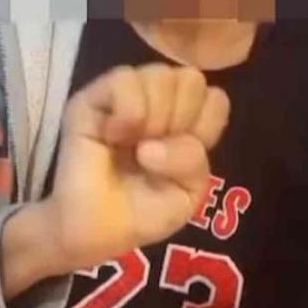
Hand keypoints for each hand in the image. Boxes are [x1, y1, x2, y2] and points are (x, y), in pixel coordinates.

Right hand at [45, 63, 229, 272]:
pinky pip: (123, 79)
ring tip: (135, 148)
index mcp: (184, 121)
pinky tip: (114, 137)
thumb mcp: (187, 193)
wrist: (97, 232)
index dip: (206, 126)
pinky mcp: (91, 99)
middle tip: (156, 153)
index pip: (215, 96)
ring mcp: (124, 97)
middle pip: (191, 79)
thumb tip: (151, 145)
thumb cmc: (141, 213)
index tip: (184, 156)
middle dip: (181, 121)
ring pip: (160, 75)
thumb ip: (193, 160)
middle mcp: (157, 102)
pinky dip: (129, 113)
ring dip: (155, 118)